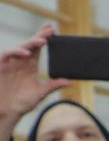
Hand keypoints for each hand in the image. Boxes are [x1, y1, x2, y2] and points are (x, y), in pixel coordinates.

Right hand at [0, 23, 66, 140]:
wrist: (6, 110)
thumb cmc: (22, 102)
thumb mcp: (40, 93)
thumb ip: (53, 85)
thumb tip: (70, 81)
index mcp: (31, 65)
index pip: (38, 48)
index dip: (45, 38)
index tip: (54, 31)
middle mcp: (21, 61)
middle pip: (31, 44)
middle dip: (40, 35)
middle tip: (50, 29)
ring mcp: (11, 62)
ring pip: (21, 46)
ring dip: (31, 42)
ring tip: (42, 41)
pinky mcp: (1, 64)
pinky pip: (8, 53)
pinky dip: (16, 51)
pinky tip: (26, 53)